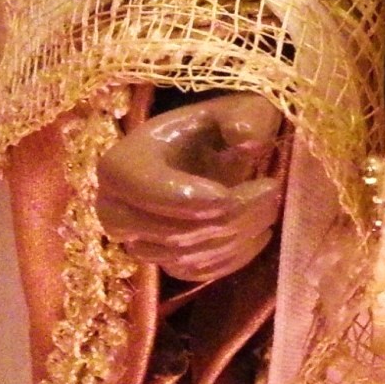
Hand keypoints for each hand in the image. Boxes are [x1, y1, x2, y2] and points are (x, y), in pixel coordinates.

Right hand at [95, 93, 285, 283]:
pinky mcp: (160, 263)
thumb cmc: (218, 128)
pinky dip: (234, 257)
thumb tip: (245, 136)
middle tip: (270, 191)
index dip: (198, 197)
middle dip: (232, 216)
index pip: (149, 192)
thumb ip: (246, 115)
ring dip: (238, 235)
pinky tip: (259, 231)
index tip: (247, 185)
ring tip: (269, 206)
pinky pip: (196, 274)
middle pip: (173, 232)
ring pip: (186, 257)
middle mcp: (114, 209)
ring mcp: (135, 242)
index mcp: (121, 164)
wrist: (208, 153)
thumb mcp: (238, 109)